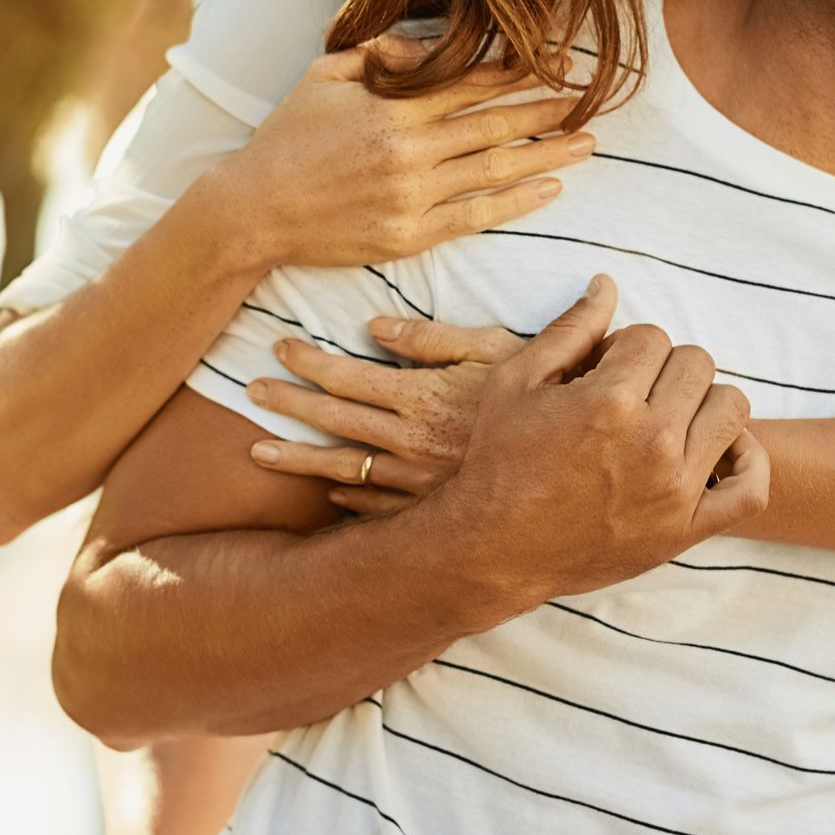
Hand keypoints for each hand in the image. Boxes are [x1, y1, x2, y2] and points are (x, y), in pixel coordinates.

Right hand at [206, 35, 595, 272]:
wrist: (254, 210)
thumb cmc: (287, 138)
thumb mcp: (324, 76)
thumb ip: (380, 56)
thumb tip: (431, 45)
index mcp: (392, 104)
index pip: (471, 80)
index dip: (520, 70)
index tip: (560, 61)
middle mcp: (409, 147)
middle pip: (496, 122)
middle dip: (548, 110)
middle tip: (590, 100)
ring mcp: (412, 194)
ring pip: (495, 168)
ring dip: (548, 154)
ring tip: (586, 143)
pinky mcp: (410, 235)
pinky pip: (477, 216)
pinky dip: (518, 202)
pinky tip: (549, 189)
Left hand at [245, 318, 528, 515]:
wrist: (582, 458)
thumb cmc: (545, 393)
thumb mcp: (495, 349)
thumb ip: (431, 337)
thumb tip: (375, 326)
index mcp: (421, 396)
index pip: (348, 376)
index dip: (309, 361)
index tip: (279, 348)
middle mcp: (410, 441)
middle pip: (334, 420)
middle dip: (289, 403)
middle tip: (252, 388)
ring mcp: (418, 481)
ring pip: (343, 469)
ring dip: (297, 459)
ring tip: (257, 452)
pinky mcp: (432, 508)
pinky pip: (376, 508)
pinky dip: (347, 499)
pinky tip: (326, 493)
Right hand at [420, 276, 769, 610]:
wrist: (496, 549)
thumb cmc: (500, 462)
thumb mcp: (516, 383)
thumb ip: (569, 330)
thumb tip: (608, 285)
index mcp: (610, 401)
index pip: (653, 336)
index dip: (625, 348)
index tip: (603, 373)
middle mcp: (651, 441)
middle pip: (696, 363)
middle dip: (662, 368)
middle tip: (631, 395)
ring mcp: (676, 488)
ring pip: (731, 408)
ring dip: (701, 404)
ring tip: (667, 419)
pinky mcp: (688, 528)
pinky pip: (752, 486)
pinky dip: (747, 460)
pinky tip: (716, 451)